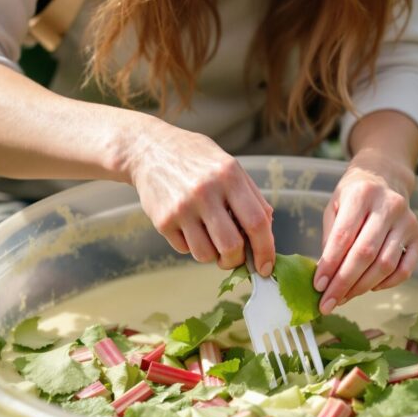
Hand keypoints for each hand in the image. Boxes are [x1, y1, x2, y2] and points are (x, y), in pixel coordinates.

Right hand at [127, 121, 274, 274]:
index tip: (266, 266)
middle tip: (235, 256)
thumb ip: (253, 198)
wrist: (150, 150)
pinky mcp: (162, 220)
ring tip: (210, 237)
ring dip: (213, 255)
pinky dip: (191, 246)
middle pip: (231, 246)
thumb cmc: (198, 161)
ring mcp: (181, 207)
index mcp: (229, 176)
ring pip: (205, 255)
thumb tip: (267, 234)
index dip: (266, 250)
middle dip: (237, 259)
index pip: (256, 222)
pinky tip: (189, 226)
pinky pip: (184, 250)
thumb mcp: (230, 167)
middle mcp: (205, 191)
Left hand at [313, 152, 417, 313]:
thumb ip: (330, 238)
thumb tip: (325, 276)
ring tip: (344, 298)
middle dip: (344, 283)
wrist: (385, 178)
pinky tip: (370, 288)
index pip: (343, 236)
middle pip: (365, 254)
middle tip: (328, 303)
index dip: (330, 265)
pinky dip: (386, 284)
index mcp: (362, 195)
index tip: (318, 286)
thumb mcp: (335, 207)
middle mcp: (389, 206)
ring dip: (362, 287)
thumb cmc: (354, 196)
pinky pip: (405, 269)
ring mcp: (408, 221)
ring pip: (385, 265)